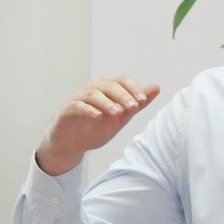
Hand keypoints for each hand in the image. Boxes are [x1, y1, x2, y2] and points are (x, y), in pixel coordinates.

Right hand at [36, 77, 160, 175]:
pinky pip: (77, 106)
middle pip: (109, 86)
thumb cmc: (96, 126)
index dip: (133, 88)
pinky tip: (98, 117)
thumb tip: (156, 87)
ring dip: (107, 103)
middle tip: (133, 108)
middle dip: (123, 96)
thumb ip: (137, 103)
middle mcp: (92, 88)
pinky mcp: (67, 110)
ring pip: (93, 94)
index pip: (122, 80)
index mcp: (106, 88)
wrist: (72, 143)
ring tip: (118, 114)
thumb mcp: (121, 116)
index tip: (143, 101)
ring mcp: (78, 98)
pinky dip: (88, 110)